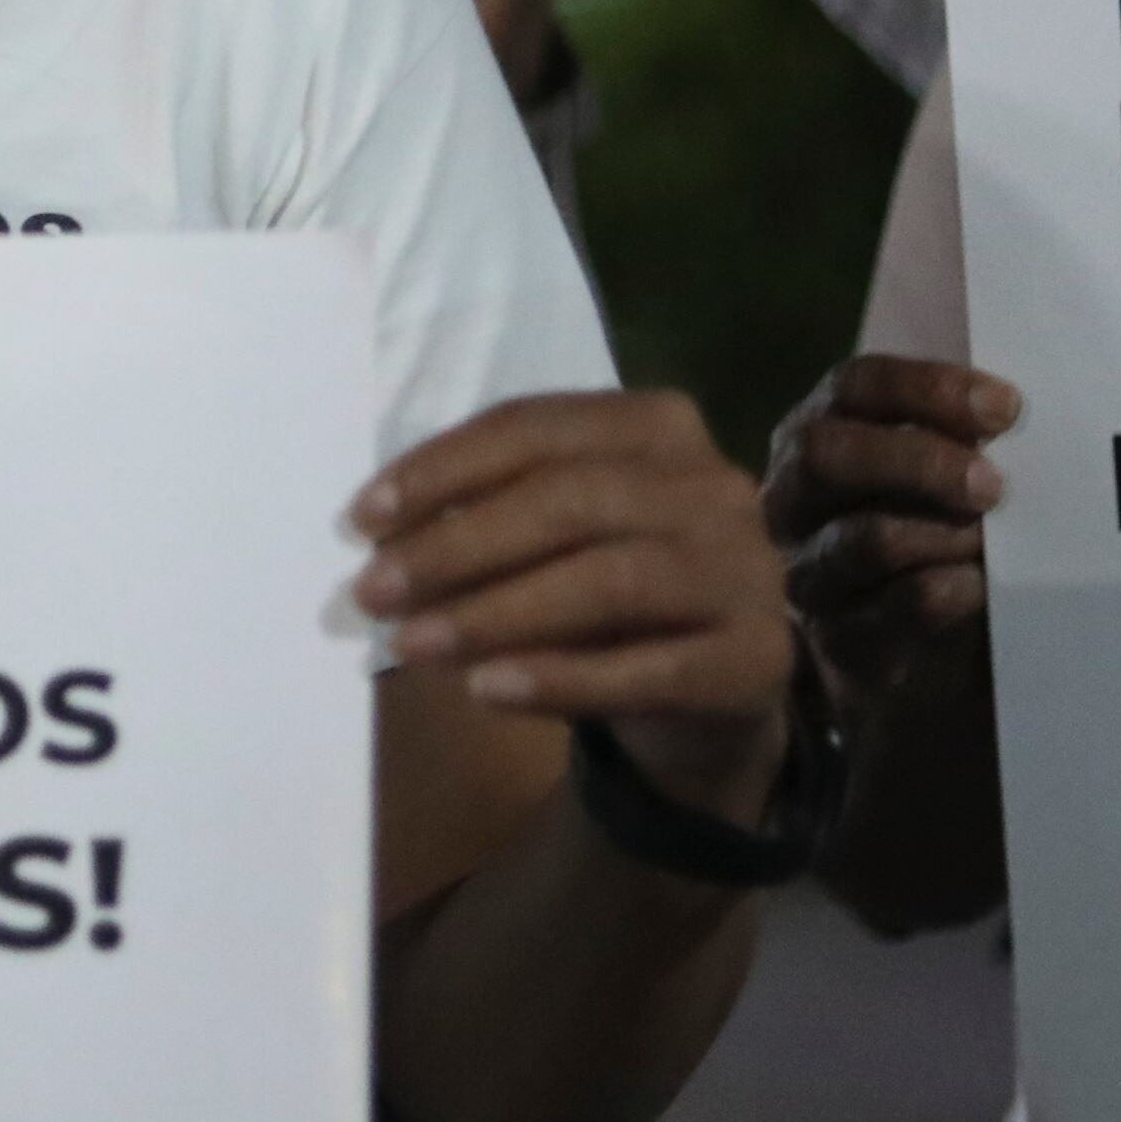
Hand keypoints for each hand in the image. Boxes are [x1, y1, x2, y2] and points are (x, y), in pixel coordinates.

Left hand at [349, 387, 790, 820]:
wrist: (713, 694)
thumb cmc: (611, 598)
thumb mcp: (553, 540)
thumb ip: (485, 520)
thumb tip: (381, 539)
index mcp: (657, 426)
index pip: (536, 428)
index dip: (443, 469)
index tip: (362, 519)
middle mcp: (714, 485)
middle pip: (570, 500)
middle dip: (457, 545)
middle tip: (372, 592)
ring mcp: (746, 570)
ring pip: (609, 580)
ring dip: (496, 613)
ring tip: (413, 645)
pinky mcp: (759, 658)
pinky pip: (651, 668)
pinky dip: (560, 678)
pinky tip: (486, 689)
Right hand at [760, 354, 1020, 709]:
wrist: (911, 646)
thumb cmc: (928, 529)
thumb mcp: (932, 470)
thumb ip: (958, 437)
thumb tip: (1012, 418)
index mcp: (818, 430)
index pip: (856, 386)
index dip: (928, 389)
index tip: (1005, 408)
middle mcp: (793, 495)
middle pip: (826, 454)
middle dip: (919, 461)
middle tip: (993, 485)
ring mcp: (808, 569)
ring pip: (862, 539)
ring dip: (944, 535)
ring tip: (993, 541)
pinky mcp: (839, 637)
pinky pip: (898, 607)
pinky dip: (954, 590)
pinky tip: (984, 586)